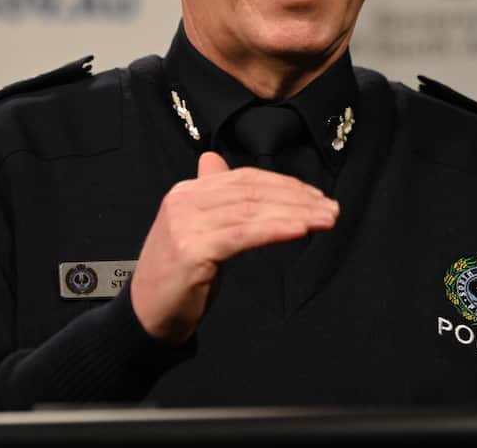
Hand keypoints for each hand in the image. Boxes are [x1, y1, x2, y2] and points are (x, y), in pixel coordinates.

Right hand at [129, 151, 338, 344]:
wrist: (145, 316)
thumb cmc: (176, 277)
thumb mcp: (194, 228)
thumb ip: (209, 196)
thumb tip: (214, 160)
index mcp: (186, 192)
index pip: (244, 179)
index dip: (284, 184)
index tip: (316, 196)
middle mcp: (184, 202)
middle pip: (252, 193)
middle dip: (297, 199)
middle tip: (331, 208)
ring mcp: (186, 225)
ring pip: (252, 212)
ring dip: (296, 214)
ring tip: (325, 219)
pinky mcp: (193, 250)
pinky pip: (244, 235)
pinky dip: (275, 229)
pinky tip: (300, 230)